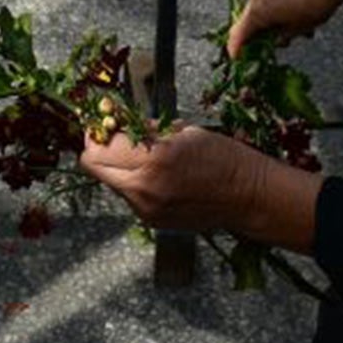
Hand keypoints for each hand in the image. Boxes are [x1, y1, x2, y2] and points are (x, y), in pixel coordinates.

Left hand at [80, 125, 267, 231]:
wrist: (249, 198)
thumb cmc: (224, 158)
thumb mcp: (185, 132)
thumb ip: (146, 130)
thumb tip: (117, 121)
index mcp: (154, 160)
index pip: (100, 147)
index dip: (97, 132)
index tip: (103, 122)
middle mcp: (144, 189)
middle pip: (93, 167)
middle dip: (98, 149)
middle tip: (112, 136)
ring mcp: (146, 210)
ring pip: (109, 181)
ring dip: (116, 166)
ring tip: (140, 155)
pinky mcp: (151, 221)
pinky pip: (128, 196)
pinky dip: (132, 182)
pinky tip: (154, 174)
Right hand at [228, 0, 342, 58]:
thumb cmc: (315, 7)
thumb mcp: (298, 30)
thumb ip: (281, 37)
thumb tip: (277, 40)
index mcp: (258, 12)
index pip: (238, 34)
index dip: (236, 47)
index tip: (237, 56)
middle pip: (250, 17)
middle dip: (258, 30)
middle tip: (270, 40)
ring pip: (261, 1)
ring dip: (269, 14)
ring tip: (291, 22)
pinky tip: (293, 4)